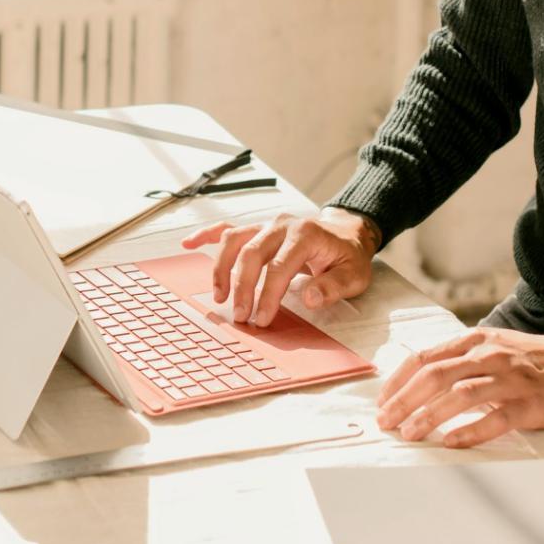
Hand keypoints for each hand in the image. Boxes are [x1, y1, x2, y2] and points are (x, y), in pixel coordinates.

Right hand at [180, 208, 379, 327]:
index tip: (262, 319)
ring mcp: (267, 225)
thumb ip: (334, 286)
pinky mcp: (258, 229)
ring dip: (222, 268)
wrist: (346, 233)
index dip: (268, 294)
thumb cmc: (347, 256)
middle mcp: (282, 225)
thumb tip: (310, 298)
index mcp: (306, 234)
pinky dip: (207, 235)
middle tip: (240, 316)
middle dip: (242, 287)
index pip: (280, 266)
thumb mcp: (354, 274)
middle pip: (252, 253)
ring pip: (235, 241)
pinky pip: (228, 228)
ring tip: (218, 297)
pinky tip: (189, 243)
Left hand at [377, 327, 543, 447]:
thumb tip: (421, 378)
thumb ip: (462, 358)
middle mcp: (489, 356)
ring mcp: (509, 379)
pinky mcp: (529, 403)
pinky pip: (496, 417)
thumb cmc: (534, 359)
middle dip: (404, 399)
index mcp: (476, 341)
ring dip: (430, 415)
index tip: (382, 401)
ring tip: (410, 433)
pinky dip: (471, 430)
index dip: (399, 380)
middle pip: (436, 375)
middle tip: (385, 421)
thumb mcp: (494, 346)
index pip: (425, 358)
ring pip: (460, 394)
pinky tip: (451, 442)